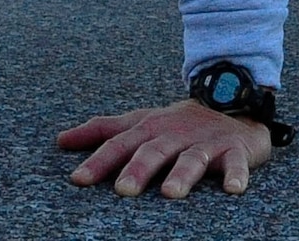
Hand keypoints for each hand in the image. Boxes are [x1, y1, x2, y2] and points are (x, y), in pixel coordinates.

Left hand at [57, 99, 273, 197]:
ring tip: (171, 194)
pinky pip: (237, 163)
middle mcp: (175, 134)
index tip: (78, 179)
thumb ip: (103, 131)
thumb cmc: (178, 123)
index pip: (119, 144)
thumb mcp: (140, 122)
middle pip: (154, 151)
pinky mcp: (235, 150)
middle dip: (139, 169)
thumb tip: (61, 140)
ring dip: (182, 174)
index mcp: (150, 129)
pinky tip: (233, 189)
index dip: (99, 161)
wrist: (232, 104)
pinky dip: (236, 175)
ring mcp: (205, 142)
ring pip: (193, 158)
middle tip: (124, 190)